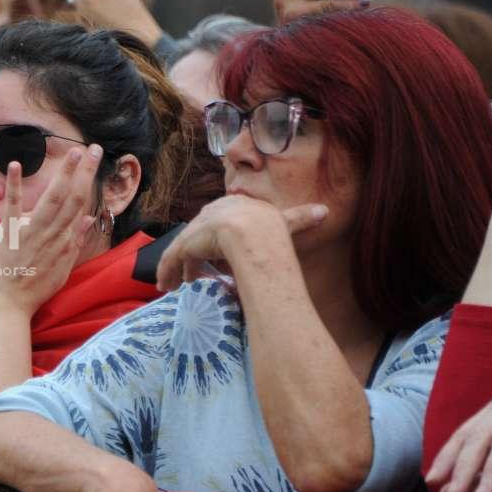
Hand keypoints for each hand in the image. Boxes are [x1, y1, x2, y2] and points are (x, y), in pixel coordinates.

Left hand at [0, 146, 101, 313]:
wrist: (6, 306)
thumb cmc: (32, 289)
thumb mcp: (61, 268)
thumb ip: (75, 242)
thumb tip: (89, 220)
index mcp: (64, 242)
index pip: (81, 205)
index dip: (88, 181)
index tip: (94, 161)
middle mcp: (53, 236)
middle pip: (75, 199)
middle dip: (86, 172)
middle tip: (94, 148)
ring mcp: (32, 234)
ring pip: (54, 200)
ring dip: (65, 174)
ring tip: (74, 152)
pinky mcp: (10, 234)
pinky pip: (13, 206)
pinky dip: (14, 185)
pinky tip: (15, 164)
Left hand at [155, 195, 327, 290]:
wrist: (253, 234)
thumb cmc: (273, 231)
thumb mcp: (286, 223)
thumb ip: (301, 218)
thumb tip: (325, 211)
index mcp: (236, 205)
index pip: (221, 222)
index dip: (217, 238)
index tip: (217, 253)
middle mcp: (213, 212)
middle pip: (200, 235)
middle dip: (195, 252)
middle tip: (193, 274)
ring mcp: (197, 228)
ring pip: (184, 248)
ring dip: (179, 266)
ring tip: (177, 283)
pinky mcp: (186, 243)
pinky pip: (173, 259)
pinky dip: (168, 272)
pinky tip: (166, 285)